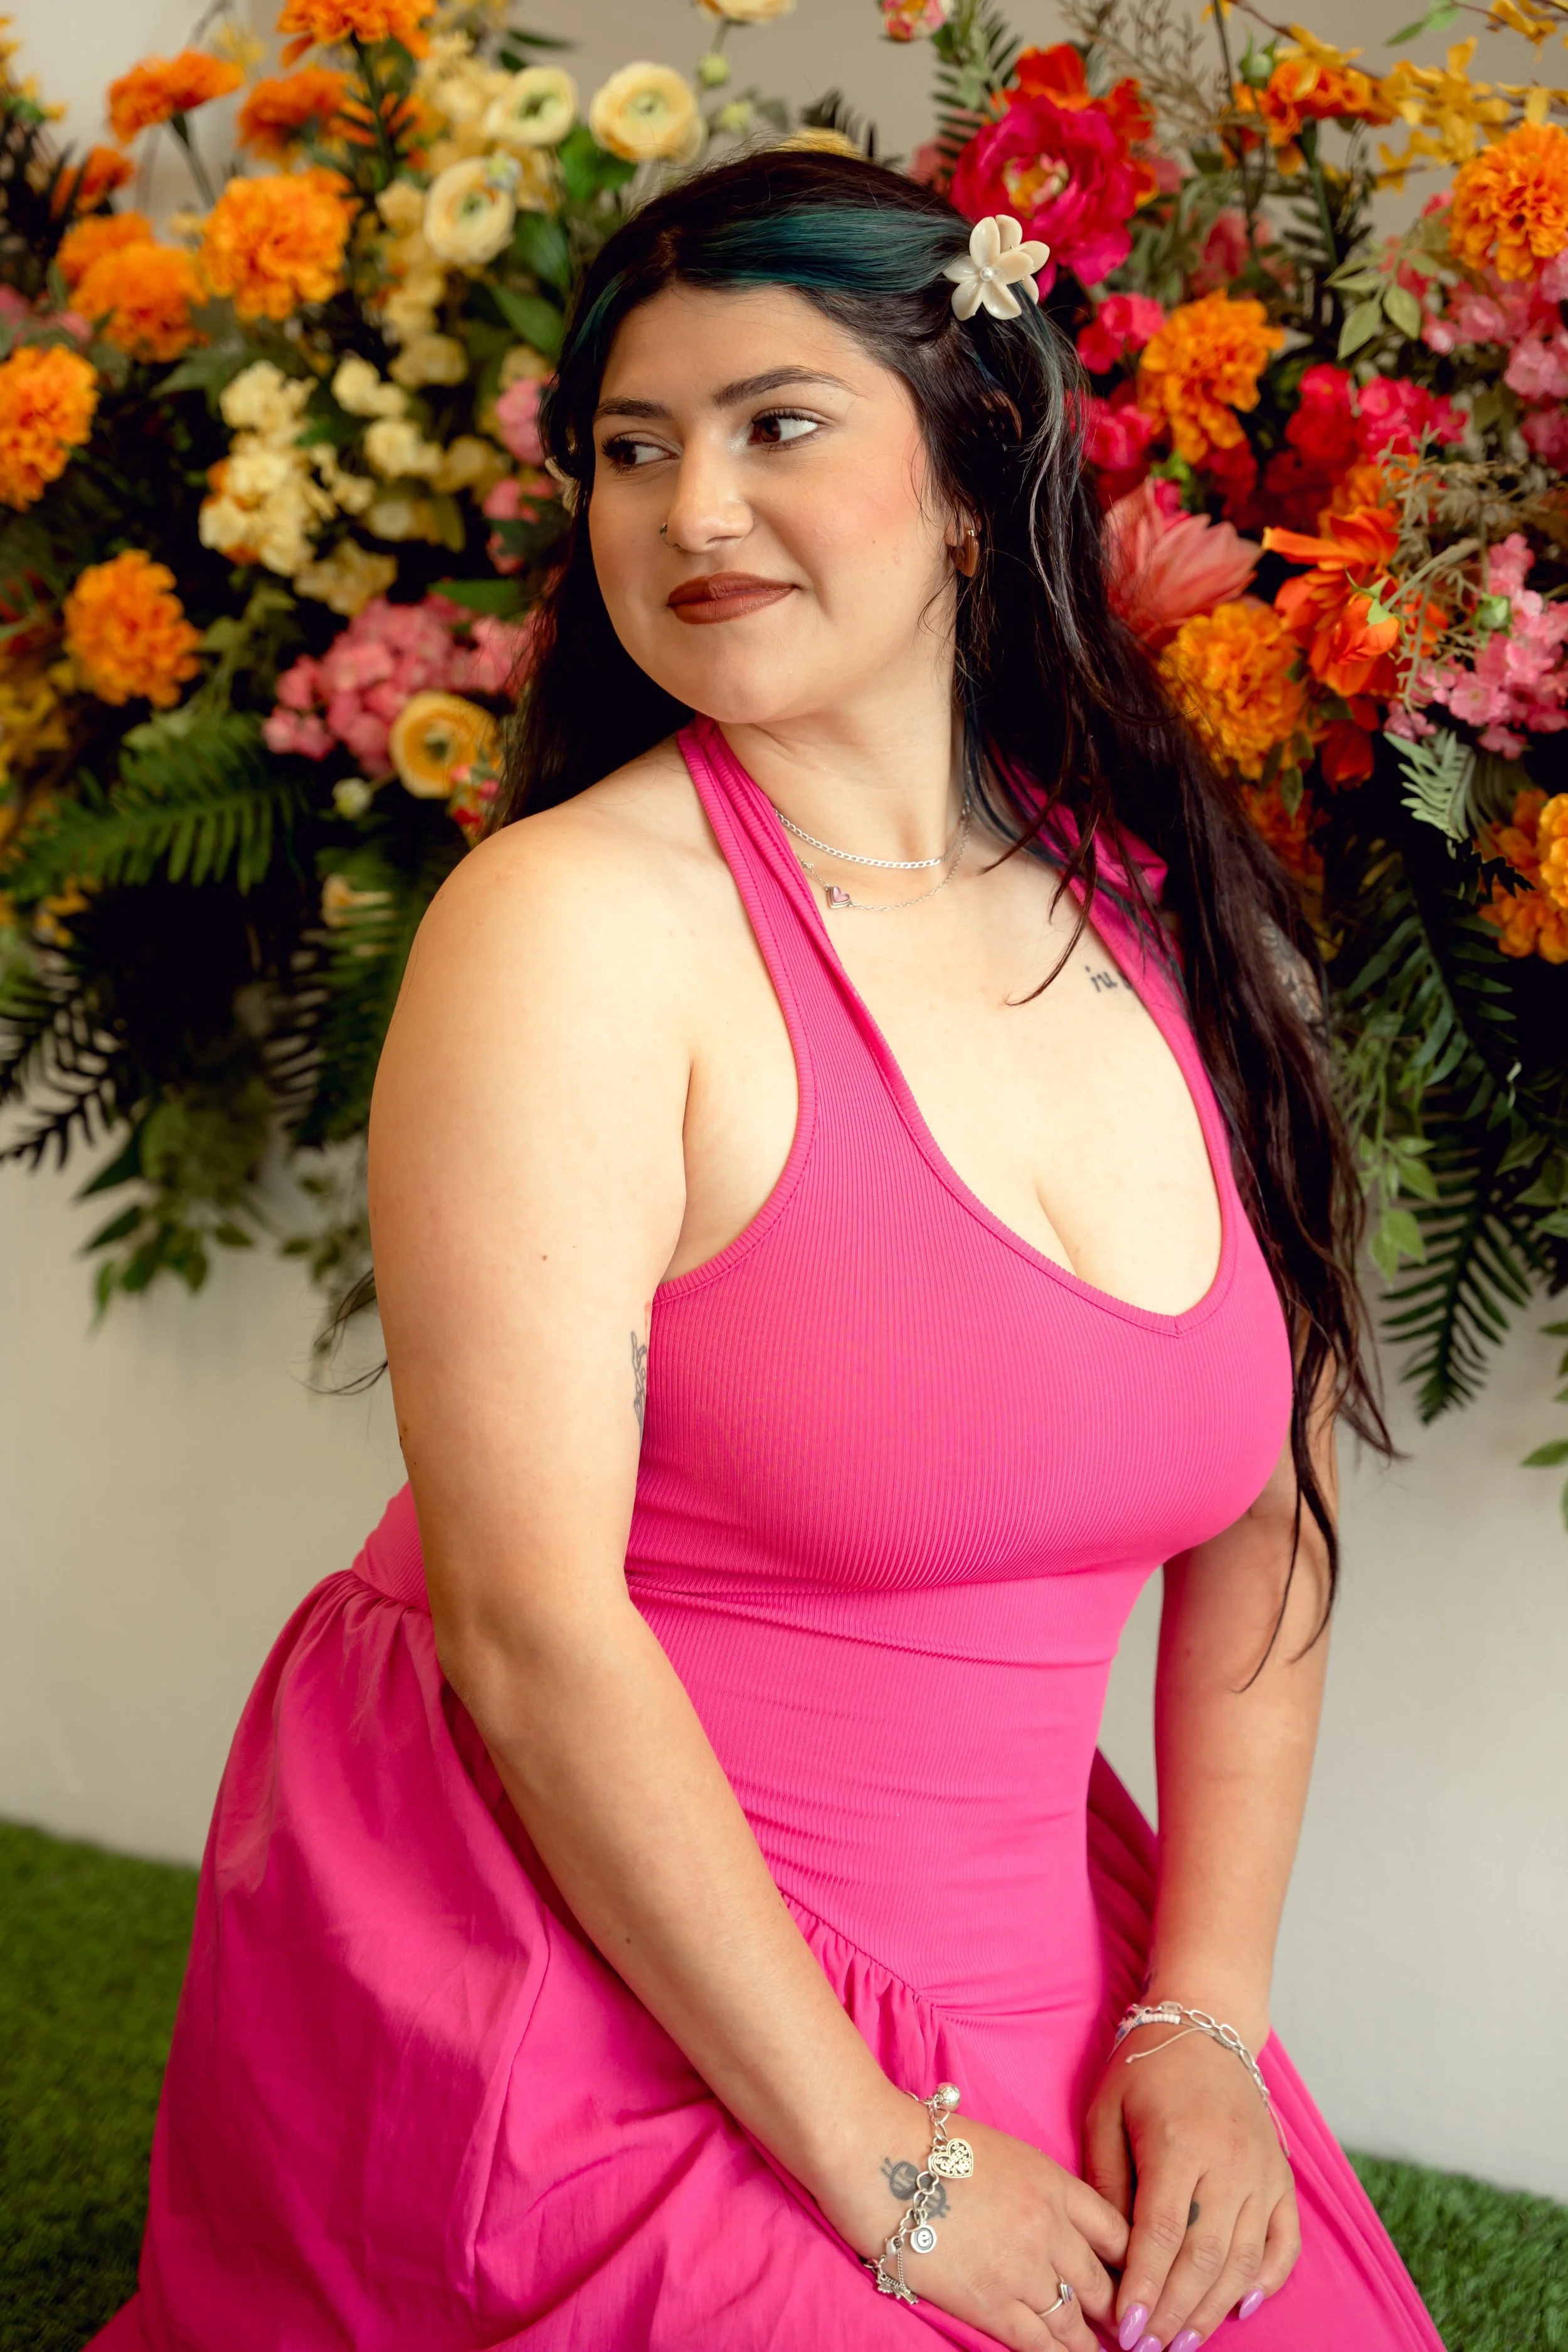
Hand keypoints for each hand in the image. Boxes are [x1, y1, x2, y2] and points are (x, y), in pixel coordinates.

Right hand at [818, 2086, 1130, 2351]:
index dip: (1131, 2263)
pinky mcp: (992, 2304)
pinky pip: (1041, 2343)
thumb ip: (1035, 2187)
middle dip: (1116, 2310)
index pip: (1117, 2232)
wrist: (878, 2156)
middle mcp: (1051, 2227)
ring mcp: (1024, 2269)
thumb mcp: (1001, 2151)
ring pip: (1074, 2319)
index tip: (1136, 2281)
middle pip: (1102, 2282)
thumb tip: (1047, 2216)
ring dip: (1088, 2340)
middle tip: (1127, 2331)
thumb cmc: (927, 2144)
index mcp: (1054, 2183)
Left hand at [1083, 2021, 1298, 2348]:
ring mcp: (1263, 2171)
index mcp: (1179, 2143)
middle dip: (1175, 2313)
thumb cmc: (1145, 2068)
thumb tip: (1110, 2252)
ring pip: (1244, 2260)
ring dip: (1214, 2310)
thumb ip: (1107, 2181)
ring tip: (1185, 2342)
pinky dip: (1267, 2280)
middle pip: (1205, 2258)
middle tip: (1150, 2350)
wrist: (1205, 2023)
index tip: (1126, 2330)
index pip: (1161, 2234)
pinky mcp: (1282, 2176)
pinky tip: (1241, 2308)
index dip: (1144, 2288)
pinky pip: (1284, 2241)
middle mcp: (1229, 2161)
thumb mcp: (1105, 2111)